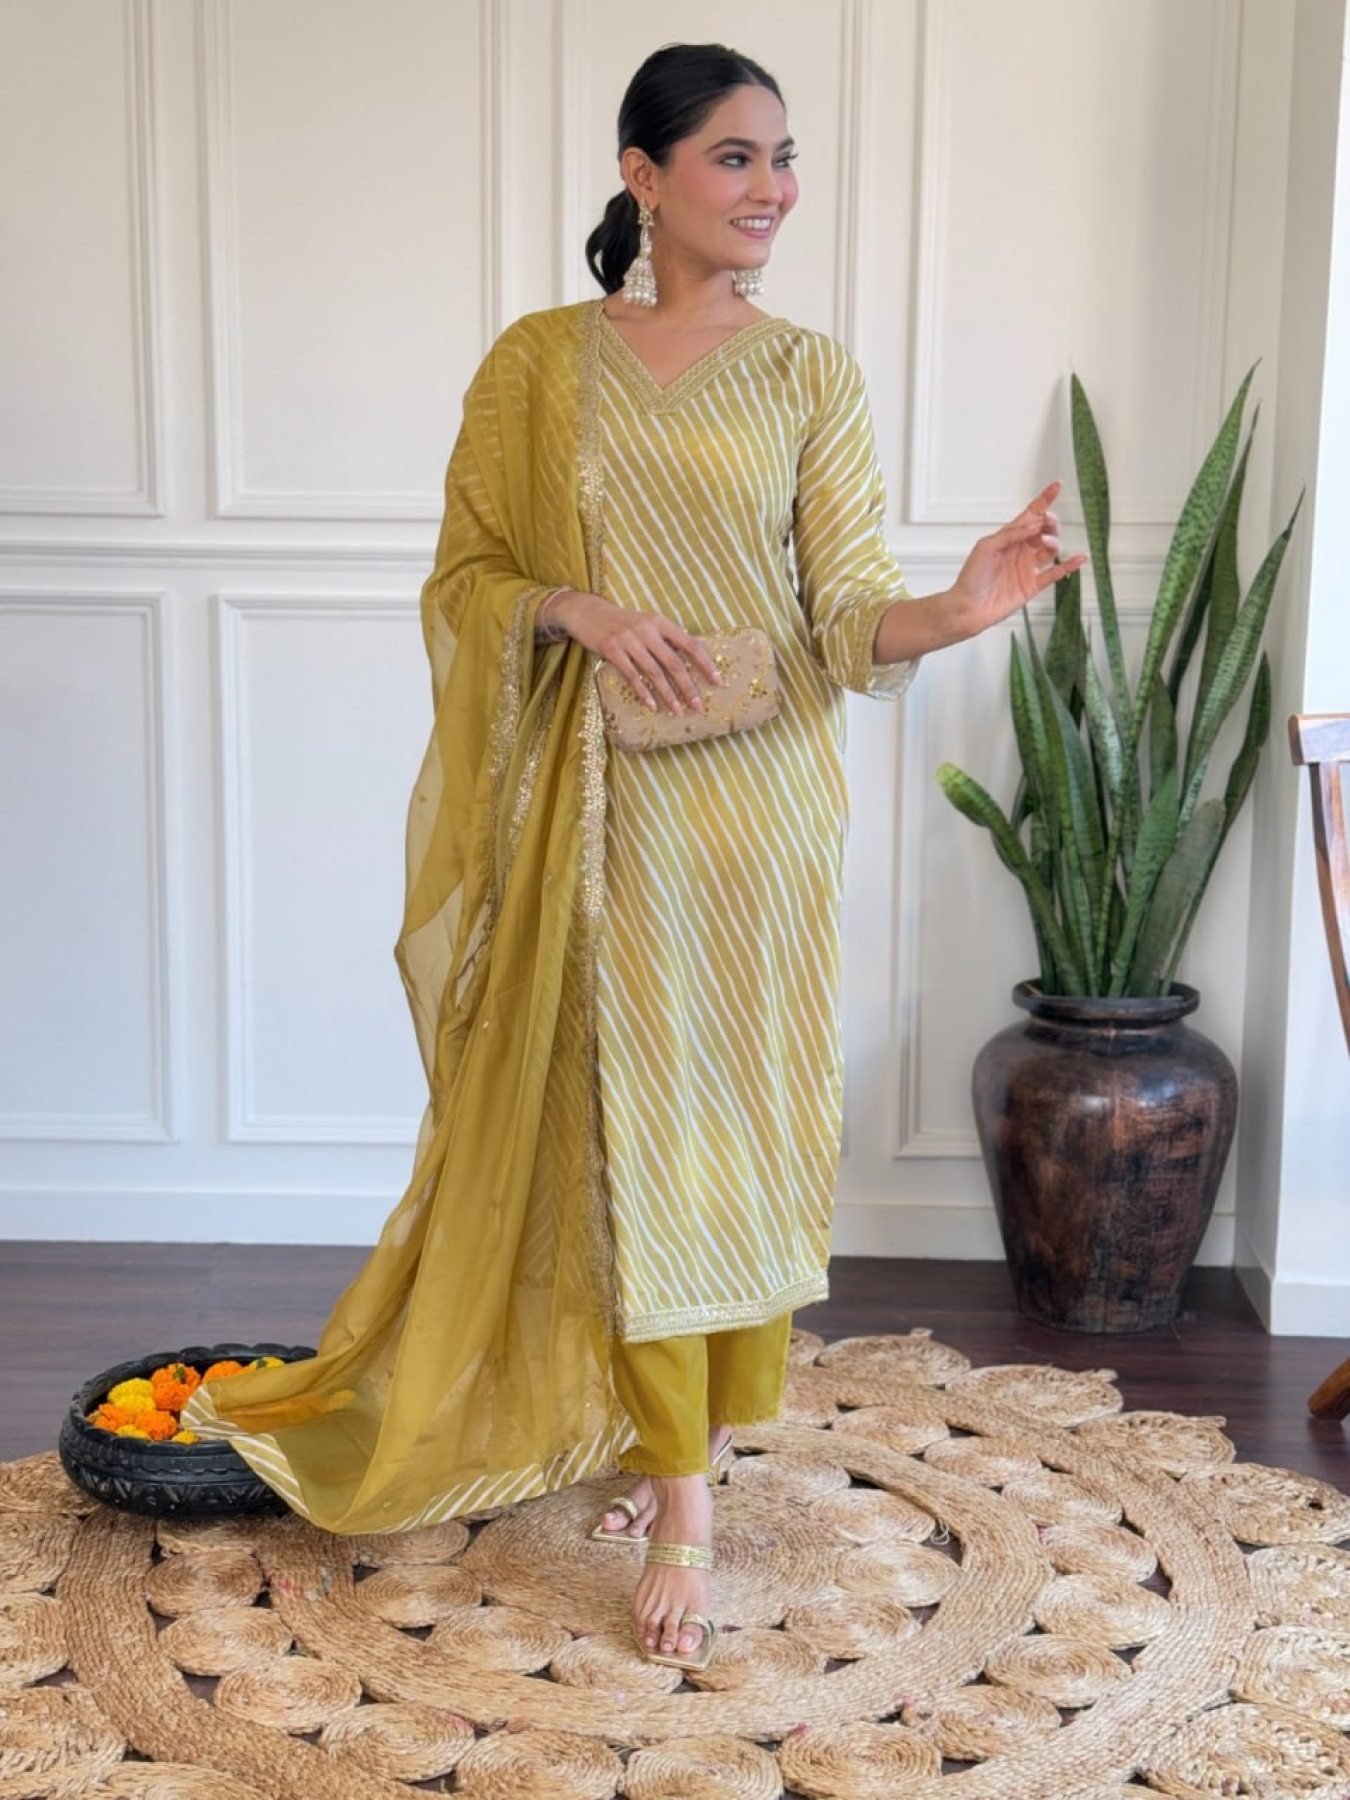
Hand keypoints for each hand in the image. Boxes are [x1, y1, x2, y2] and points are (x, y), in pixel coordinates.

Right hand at [550, 591, 724, 714]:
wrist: (586, 611)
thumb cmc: (621, 621)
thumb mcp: (646, 623)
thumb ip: (666, 639)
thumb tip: (693, 659)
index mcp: (660, 622)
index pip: (690, 644)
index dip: (706, 663)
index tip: (718, 681)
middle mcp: (647, 630)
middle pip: (674, 663)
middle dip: (688, 687)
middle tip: (698, 706)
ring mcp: (629, 640)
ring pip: (654, 673)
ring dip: (668, 694)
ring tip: (677, 711)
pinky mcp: (612, 650)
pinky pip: (631, 676)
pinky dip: (643, 693)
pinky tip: (652, 706)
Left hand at [948, 480, 1087, 640]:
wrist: (968, 608)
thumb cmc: (971, 577)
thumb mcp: (986, 547)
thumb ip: (1010, 534)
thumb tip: (1033, 524)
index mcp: (1009, 537)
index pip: (1030, 514)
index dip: (1044, 500)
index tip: (1057, 486)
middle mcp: (1021, 550)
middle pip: (1045, 529)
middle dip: (1050, 522)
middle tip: (1047, 522)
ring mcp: (1028, 567)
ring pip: (1051, 548)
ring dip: (1054, 541)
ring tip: (1046, 542)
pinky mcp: (1033, 585)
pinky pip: (1056, 573)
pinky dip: (1069, 565)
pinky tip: (1080, 558)